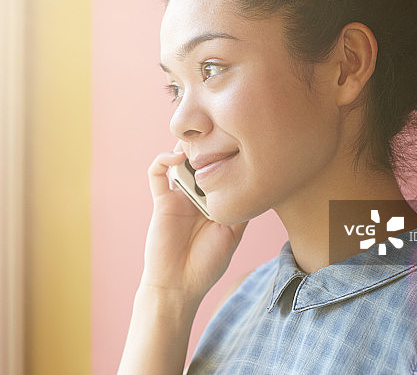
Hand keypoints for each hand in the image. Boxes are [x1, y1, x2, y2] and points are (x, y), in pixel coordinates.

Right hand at [141, 149, 246, 302]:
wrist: (179, 285)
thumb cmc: (207, 264)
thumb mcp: (233, 234)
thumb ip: (241, 209)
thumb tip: (260, 183)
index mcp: (213, 200)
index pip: (219, 168)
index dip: (225, 152)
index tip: (238, 140)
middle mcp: (195, 194)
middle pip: (199, 159)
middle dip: (207, 142)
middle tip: (217, 129)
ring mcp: (177, 196)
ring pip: (179, 159)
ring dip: (187, 146)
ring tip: (199, 138)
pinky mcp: (161, 201)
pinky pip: (156, 173)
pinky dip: (163, 159)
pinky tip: (176, 157)